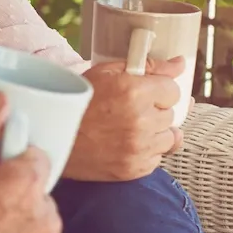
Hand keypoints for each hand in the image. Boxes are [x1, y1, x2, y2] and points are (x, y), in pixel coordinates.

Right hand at [64, 58, 183, 180]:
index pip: (173, 90)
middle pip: (171, 113)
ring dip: (155, 131)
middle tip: (129, 110)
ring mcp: (139, 148)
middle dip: (155, 109)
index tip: (145, 92)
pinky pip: (157, 157)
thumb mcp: (106, 73)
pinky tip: (126, 143)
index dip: (159, 89)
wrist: (52, 138)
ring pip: (169, 136)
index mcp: (133, 92)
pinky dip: (147, 150)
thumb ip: (147, 66)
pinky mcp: (135, 169)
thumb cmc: (77, 103)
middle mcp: (140, 121)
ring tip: (129, 127)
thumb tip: (179, 64)